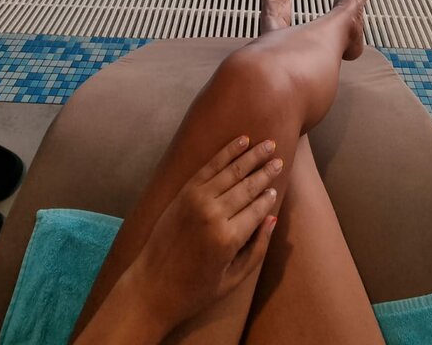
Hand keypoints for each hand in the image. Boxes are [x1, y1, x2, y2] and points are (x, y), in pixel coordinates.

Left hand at [125, 135, 282, 336]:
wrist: (151, 286)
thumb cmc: (194, 290)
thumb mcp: (232, 279)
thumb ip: (257, 249)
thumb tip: (272, 218)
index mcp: (228, 238)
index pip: (258, 209)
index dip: (269, 197)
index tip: (276, 189)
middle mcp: (214, 214)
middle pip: (247, 186)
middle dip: (266, 171)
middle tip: (280, 159)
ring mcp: (197, 200)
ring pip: (232, 171)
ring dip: (252, 155)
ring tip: (268, 144)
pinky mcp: (184, 192)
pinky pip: (211, 166)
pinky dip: (228, 151)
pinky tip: (242, 141)